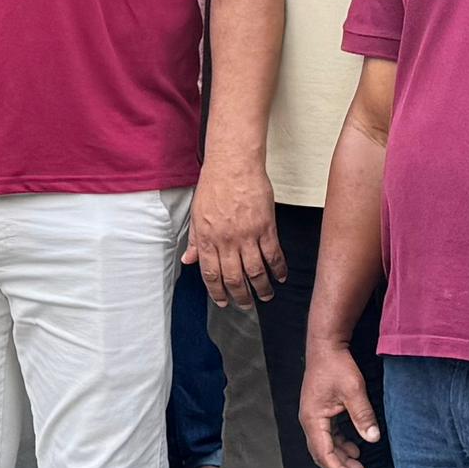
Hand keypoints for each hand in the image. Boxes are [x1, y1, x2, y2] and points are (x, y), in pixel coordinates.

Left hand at [185, 161, 282, 304]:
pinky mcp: (266, 227)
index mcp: (207, 238)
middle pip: (234, 278)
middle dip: (240, 297)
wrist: (233, 163)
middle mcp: (226, 241)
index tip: (223, 302)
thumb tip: (188, 260)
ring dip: (261, 288)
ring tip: (265, 296)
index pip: (211, 275)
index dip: (217, 293)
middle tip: (246, 304)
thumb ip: (194, 240)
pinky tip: (280, 276)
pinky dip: (278, 268)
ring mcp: (247, 235)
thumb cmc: (214, 184)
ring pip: (255, 272)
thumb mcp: (197, 213)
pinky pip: (273, 254)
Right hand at [295, 340, 379, 467]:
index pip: (324, 454)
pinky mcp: (321, 412)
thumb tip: (373, 439)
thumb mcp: (354, 391)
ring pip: (326, 446)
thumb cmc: (336, 365)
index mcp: (313, 419)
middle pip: (323, 454)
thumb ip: (363, 416)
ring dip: (342, 459)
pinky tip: (354, 449)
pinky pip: (329, 436)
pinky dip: (341, 445)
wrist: (326, 346)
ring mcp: (314, 416)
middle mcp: (310, 421)